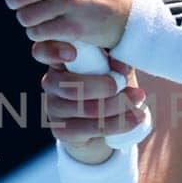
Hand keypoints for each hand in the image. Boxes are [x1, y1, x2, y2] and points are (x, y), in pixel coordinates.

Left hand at [0, 0, 133, 51]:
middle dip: (16, 2)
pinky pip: (39, 33)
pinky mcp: (75, 26)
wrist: (132, 12)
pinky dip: (40, 35)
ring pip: (26, 16)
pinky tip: (52, 30)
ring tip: (43, 18)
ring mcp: (73, 1)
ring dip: (28, 21)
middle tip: (26, 5)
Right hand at [33, 40, 147, 161]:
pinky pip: (91, 128)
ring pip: (84, 108)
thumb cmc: (107, 84)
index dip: (53, 52)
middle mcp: (51, 82)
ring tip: (138, 99)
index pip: (42, 51)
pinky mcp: (62, 131)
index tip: (72, 54)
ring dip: (118, 105)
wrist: (102, 124)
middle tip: (125, 83)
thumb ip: (115, 60)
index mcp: (60, 60)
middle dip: (102, 85)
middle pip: (68, 84)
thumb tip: (122, 66)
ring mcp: (54, 108)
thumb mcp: (112, 67)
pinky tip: (136, 118)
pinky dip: (118, 123)